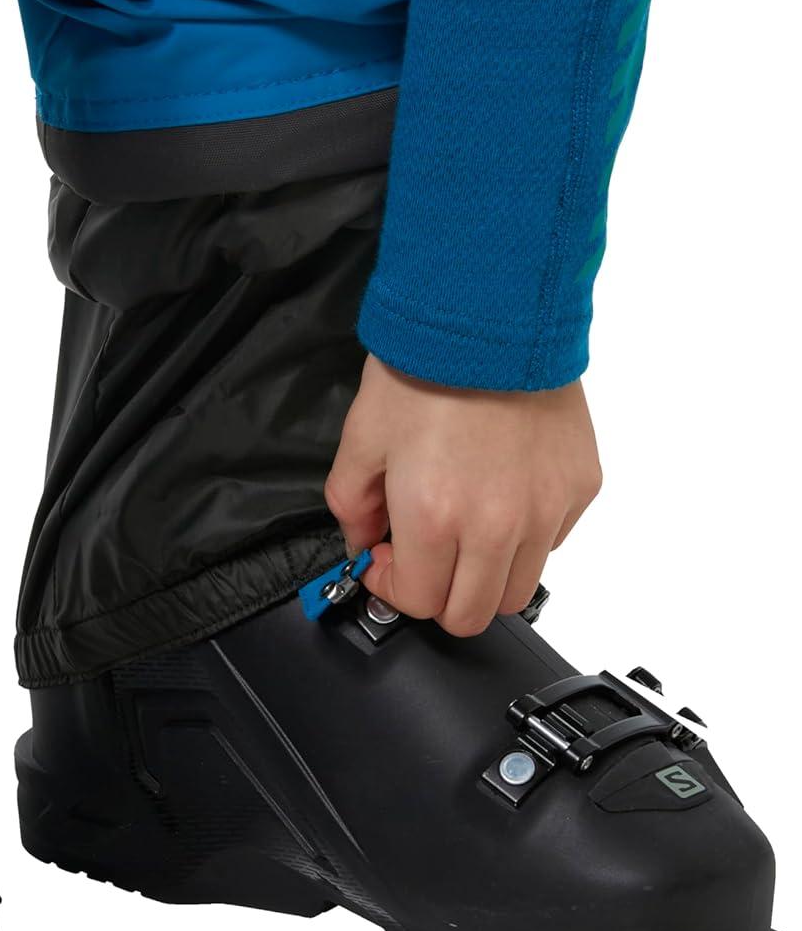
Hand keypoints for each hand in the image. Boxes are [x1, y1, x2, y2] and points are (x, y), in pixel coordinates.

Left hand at [325, 356, 601, 636]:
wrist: (492, 316)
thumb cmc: (425, 370)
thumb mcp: (361, 439)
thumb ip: (351, 505)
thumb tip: (361, 542)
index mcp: (435, 517)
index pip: (419, 603)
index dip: (392, 587)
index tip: (385, 559)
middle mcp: (497, 526)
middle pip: (472, 614)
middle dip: (437, 596)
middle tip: (421, 556)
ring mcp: (546, 510)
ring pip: (516, 589)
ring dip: (482, 576)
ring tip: (461, 532)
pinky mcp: (579, 488)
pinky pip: (551, 543)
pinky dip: (524, 538)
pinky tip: (499, 496)